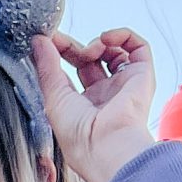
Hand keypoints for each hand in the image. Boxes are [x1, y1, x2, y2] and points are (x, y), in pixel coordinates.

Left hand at [31, 29, 155, 181]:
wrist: (109, 146)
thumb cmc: (79, 135)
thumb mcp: (53, 98)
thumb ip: (46, 68)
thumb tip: (38, 42)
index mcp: (83, 105)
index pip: (72, 70)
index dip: (60, 53)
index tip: (47, 40)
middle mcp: (105, 94)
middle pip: (90, 59)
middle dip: (74, 47)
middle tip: (60, 40)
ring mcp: (124, 84)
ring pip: (113, 51)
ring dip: (97, 43)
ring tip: (90, 51)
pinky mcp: (143, 76)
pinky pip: (138, 46)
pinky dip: (123, 35)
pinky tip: (107, 39)